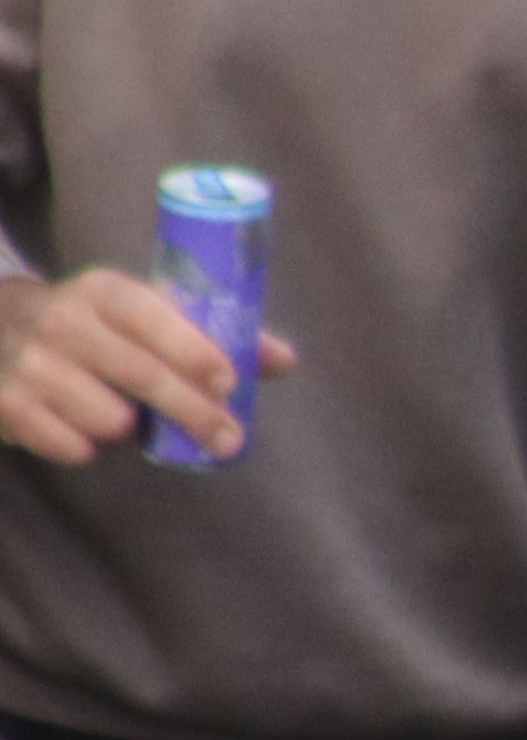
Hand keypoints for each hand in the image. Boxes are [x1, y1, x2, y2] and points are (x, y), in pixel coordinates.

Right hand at [0, 267, 288, 467]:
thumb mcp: (142, 316)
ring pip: (108, 419)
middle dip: (193, 412)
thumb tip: (286, 359)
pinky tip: (80, 427)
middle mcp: (61, 320)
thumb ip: (211, 335)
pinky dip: (88, 447)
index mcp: (102, 291)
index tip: (229, 383)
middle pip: (140, 374)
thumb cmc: (94, 328)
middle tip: (228, 440)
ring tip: (122, 414)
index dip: (192, 350)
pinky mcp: (6, 404)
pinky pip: (72, 447)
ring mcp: (28, 363)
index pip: (150, 316)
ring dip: (129, 430)